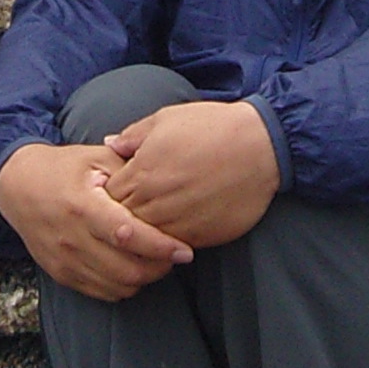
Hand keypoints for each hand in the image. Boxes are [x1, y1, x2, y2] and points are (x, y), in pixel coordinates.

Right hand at [0, 142, 192, 301]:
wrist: (18, 188)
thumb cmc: (64, 169)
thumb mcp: (96, 158)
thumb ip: (131, 171)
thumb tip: (170, 183)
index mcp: (83, 205)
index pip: (128, 235)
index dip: (161, 247)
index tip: (185, 250)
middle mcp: (72, 238)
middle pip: (127, 269)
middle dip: (159, 267)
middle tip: (173, 254)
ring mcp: (65, 260)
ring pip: (118, 286)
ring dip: (144, 278)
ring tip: (154, 259)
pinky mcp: (61, 274)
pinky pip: (103, 293)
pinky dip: (124, 285)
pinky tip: (130, 265)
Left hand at [100, 98, 280, 248]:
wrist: (261, 146)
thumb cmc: (213, 127)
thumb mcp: (167, 119)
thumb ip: (133, 136)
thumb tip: (110, 144)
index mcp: (142, 172)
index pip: (107, 198)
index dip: (107, 197)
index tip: (113, 193)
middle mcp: (156, 201)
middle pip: (122, 224)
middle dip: (121, 221)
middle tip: (126, 216)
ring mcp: (178, 222)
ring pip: (145, 242)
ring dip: (143, 237)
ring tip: (148, 228)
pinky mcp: (201, 237)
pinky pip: (173, 248)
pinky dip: (167, 244)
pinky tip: (171, 233)